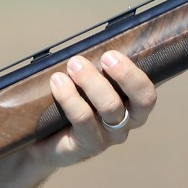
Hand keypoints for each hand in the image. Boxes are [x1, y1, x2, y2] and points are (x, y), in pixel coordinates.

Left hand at [23, 49, 157, 171]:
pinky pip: (84, 119)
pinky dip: (70, 97)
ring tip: (73, 65)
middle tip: (103, 56)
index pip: (147, 91)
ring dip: (91, 81)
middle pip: (142, 101)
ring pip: (111, 107)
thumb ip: (94, 68)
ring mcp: (109, 136)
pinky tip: (58, 83)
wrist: (40, 140)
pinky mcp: (88, 146)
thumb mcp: (84, 83)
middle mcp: (127, 122)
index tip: (112, 54)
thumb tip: (92, 42)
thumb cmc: (69, 103)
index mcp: (132, 104)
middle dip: (124, 74)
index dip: (134, 73)